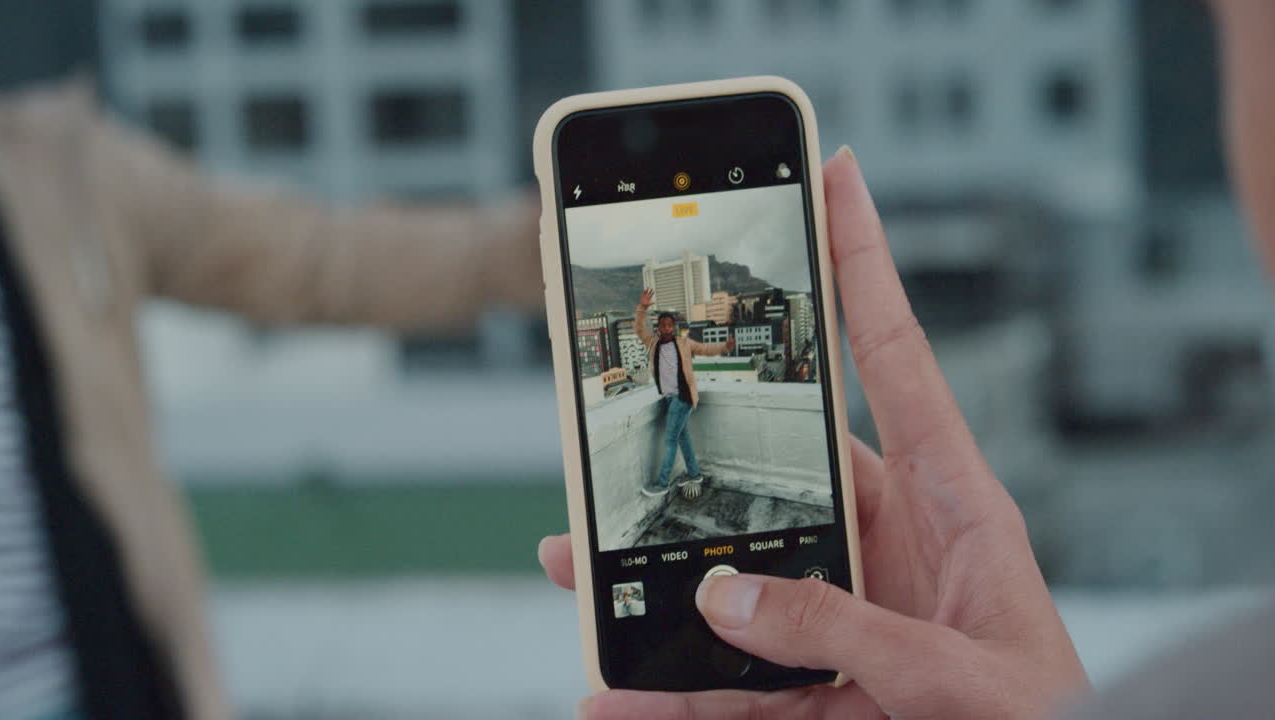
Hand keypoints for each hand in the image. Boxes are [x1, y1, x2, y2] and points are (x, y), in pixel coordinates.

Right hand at [538, 148, 1089, 718]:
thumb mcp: (960, 676)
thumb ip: (849, 631)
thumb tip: (728, 599)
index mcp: (954, 507)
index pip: (897, 362)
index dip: (866, 268)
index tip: (837, 183)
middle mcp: (893, 546)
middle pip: (778, 473)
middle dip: (697, 447)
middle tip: (630, 407)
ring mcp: (851, 614)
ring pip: (734, 577)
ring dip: (657, 576)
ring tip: (584, 568)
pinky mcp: (825, 682)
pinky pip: (733, 681)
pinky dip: (672, 689)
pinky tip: (620, 692)